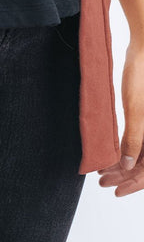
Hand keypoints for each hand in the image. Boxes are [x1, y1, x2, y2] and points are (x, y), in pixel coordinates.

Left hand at [97, 40, 143, 195]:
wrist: (143, 50)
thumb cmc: (141, 77)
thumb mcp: (136, 112)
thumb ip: (133, 140)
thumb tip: (126, 166)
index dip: (133, 185)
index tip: (115, 191)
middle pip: (143, 166)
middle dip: (123, 176)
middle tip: (102, 181)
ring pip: (140, 155)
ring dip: (122, 165)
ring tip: (102, 170)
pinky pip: (139, 142)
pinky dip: (125, 150)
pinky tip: (111, 154)